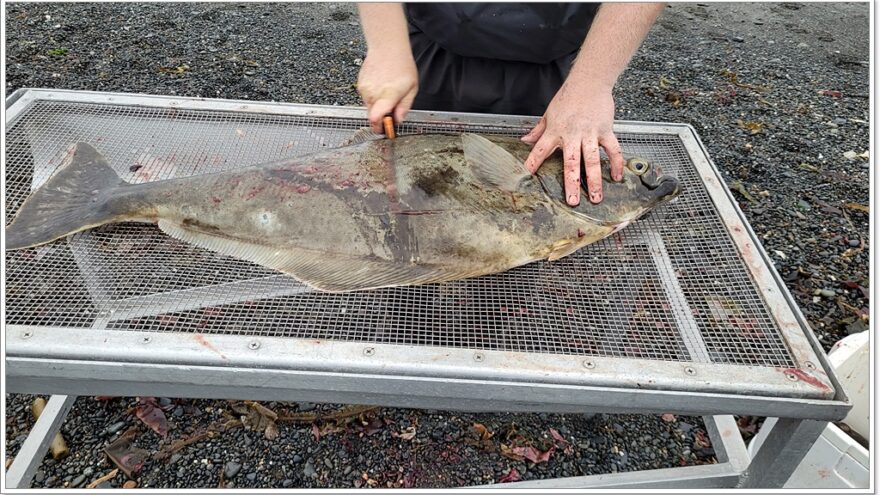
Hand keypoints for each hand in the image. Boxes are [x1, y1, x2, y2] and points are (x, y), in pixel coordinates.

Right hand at [357, 48, 418, 133]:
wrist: (387, 47)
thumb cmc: (402, 65)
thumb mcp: (412, 88)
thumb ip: (404, 106)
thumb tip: (398, 121)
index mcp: (388, 95)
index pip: (376, 118)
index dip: (380, 127)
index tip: (385, 129)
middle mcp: (373, 93)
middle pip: (373, 116)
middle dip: (382, 117)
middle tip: (393, 107)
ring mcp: (365, 89)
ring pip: (370, 107)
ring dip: (378, 106)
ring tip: (388, 91)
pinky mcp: (360, 86)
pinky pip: (366, 98)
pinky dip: (374, 97)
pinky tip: (381, 86)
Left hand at [521, 83, 624, 205]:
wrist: (589, 81)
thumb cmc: (568, 97)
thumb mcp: (548, 114)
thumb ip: (538, 130)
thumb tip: (524, 140)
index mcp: (555, 131)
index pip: (541, 150)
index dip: (534, 162)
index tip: (528, 176)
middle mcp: (572, 135)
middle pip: (571, 163)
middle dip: (572, 183)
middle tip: (573, 201)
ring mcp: (590, 134)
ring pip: (593, 160)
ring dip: (595, 180)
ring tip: (596, 197)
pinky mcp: (605, 130)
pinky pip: (613, 150)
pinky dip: (617, 163)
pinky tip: (617, 177)